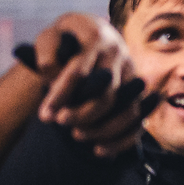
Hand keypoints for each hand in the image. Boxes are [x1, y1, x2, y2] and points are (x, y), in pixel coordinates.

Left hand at [19, 15, 147, 155]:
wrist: (88, 33)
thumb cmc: (64, 39)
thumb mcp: (49, 38)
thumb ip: (45, 55)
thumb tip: (51, 75)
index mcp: (96, 37)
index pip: (78, 72)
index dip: (60, 96)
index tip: (45, 115)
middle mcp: (119, 54)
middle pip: (106, 93)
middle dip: (82, 114)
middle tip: (60, 122)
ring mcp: (132, 73)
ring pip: (127, 110)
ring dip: (102, 129)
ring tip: (77, 135)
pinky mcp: (138, 91)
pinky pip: (138, 121)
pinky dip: (122, 140)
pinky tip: (100, 151)